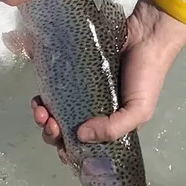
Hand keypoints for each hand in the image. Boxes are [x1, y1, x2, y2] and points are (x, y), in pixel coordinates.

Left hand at [32, 0, 185, 159]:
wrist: (146, 36)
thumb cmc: (146, 77)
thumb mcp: (140, 110)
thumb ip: (114, 129)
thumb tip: (80, 135)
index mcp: (109, 126)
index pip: (83, 146)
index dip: (68, 150)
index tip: (61, 145)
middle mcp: (93, 112)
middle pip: (64, 131)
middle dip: (51, 133)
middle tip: (50, 124)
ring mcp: (81, 91)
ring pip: (55, 111)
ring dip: (42, 116)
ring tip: (40, 109)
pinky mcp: (73, 72)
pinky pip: (53, 88)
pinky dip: (43, 96)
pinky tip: (39, 96)